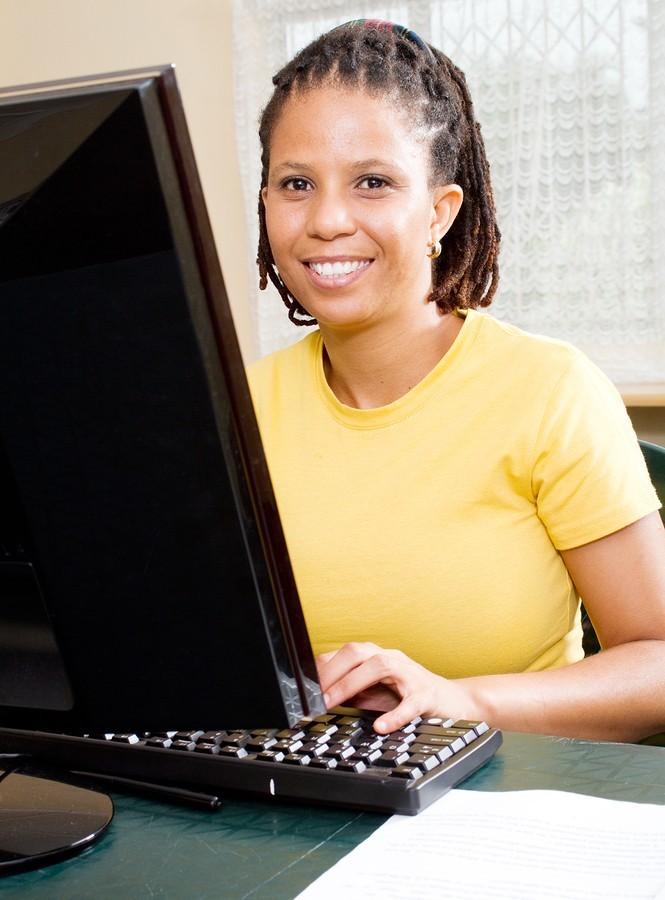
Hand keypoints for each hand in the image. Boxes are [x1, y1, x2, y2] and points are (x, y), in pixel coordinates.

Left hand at [316, 642, 477, 733]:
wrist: (456, 702)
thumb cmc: (411, 696)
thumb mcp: (378, 692)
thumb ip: (353, 691)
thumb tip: (320, 698)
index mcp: (378, 657)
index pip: (345, 653)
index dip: (322, 668)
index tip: (305, 687)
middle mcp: (393, 660)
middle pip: (358, 652)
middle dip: (332, 671)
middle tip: (315, 696)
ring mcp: (411, 674)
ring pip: (381, 666)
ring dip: (352, 683)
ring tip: (333, 702)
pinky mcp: (428, 694)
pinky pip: (411, 702)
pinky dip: (395, 714)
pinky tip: (381, 726)